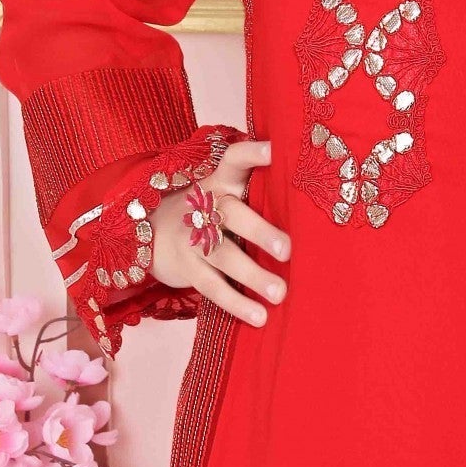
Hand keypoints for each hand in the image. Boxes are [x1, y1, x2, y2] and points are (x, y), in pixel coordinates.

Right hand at [147, 138, 289, 327]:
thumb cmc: (211, 211)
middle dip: (258, 231)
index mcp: (221, 182)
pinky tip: (260, 316)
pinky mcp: (186, 268)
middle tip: (287, 250)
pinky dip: (236, 303)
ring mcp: (192, 238)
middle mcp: (205, 205)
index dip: (252, 153)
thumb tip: (314, 204)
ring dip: (251, 275)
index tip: (275, 150)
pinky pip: (212, 287)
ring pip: (221, 255)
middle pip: (231, 214)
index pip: (234, 159)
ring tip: (280, 293)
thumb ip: (258, 192)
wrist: (151, 231)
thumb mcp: (226, 193)